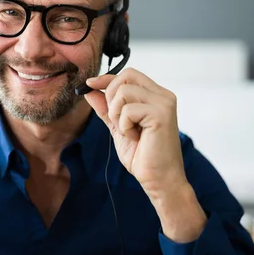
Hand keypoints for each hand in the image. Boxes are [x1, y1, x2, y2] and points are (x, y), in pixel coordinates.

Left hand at [84, 68, 185, 199]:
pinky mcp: (161, 115)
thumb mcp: (118, 127)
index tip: (89, 85)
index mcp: (156, 96)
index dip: (106, 78)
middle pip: (126, 76)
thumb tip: (90, 90)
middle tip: (117, 120)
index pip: (128, 75)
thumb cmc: (143, 155)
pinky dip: (124, 126)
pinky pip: (128, 110)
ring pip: (124, 92)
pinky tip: (135, 137)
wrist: (158, 180)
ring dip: (117, 114)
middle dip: (111, 97)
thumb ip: (106, 108)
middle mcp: (163, 96)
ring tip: (127, 131)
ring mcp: (164, 104)